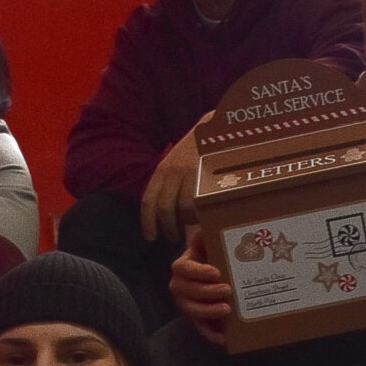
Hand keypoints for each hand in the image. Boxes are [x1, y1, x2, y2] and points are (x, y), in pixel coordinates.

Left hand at [139, 117, 208, 243]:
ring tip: (191, 225)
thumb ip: (169, 184)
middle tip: (172, 237)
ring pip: (184, 209)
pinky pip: (201, 203)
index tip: (150, 237)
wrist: (218, 128)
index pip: (149, 200)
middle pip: (164, 209)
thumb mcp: (177, 163)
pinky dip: (201, 214)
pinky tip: (204, 215)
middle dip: (167, 228)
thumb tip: (165, 214)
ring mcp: (191, 174)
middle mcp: (173, 171)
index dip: (147, 222)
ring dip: (187, 222)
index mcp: (163, 169)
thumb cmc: (198, 150)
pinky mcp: (207, 176)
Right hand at [170, 228, 233, 346]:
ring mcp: (187, 303)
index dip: (198, 272)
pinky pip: (200, 328)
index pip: (183, 269)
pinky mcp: (197, 318)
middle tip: (228, 290)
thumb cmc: (214, 254)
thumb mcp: (210, 241)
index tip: (216, 272)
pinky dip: (211, 334)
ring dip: (208, 312)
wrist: (219, 270)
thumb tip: (204, 227)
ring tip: (227, 310)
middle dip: (207, 292)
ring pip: (192, 311)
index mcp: (183, 266)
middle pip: (187, 292)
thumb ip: (206, 233)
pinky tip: (224, 339)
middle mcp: (180, 286)